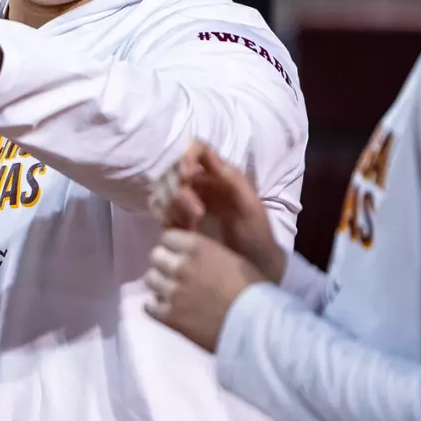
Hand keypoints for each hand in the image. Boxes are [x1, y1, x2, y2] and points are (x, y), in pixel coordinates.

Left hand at [145, 229, 263, 351]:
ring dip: (160, 284)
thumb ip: (207, 253)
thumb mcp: (232, 258)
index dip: (174, 246)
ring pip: (150, 279)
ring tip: (174, 293)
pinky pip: (149, 305)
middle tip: (177, 275)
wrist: (255, 326)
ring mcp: (172, 291)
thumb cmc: (252, 290)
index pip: (167, 237)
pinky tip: (170, 309)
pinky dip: (157, 306)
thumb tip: (193, 255)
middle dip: (165, 263)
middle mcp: (180, 266)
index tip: (180, 254)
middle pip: (156, 256)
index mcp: (197, 248)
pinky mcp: (169, 316)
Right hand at [151, 140, 286, 283]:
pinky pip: (163, 214)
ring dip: (174, 204)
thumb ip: (232, 179)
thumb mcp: (251, 206)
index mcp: (219, 175)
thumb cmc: (257, 236)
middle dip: (179, 188)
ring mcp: (188, 206)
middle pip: (174, 172)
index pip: (195, 150)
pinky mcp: (179, 226)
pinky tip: (185, 232)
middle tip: (196, 211)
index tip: (186, 175)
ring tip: (193, 224)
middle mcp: (201, 186)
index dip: (185, 156)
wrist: (255, 270)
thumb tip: (205, 154)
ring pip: (165, 192)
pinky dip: (170, 219)